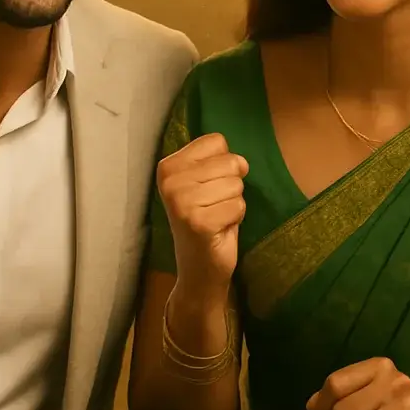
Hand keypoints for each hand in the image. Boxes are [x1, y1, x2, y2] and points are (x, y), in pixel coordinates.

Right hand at [156, 133, 248, 290]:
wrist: (199, 267)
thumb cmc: (206, 219)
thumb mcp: (204, 182)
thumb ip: (216, 161)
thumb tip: (241, 162)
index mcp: (168, 166)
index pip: (216, 141)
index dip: (224, 164)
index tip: (208, 186)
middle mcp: (170, 181)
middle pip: (230, 162)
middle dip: (231, 186)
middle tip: (213, 206)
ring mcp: (181, 202)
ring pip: (236, 185)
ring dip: (233, 204)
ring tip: (215, 218)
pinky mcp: (198, 222)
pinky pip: (238, 206)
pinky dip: (235, 219)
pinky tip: (218, 229)